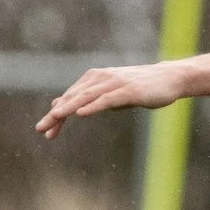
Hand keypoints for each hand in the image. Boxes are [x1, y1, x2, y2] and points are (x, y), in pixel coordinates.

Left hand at [37, 62, 188, 136]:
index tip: (44, 131)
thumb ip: (85, 98)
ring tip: (54, 118)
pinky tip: (81, 113)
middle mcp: (101, 78)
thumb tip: (58, 104)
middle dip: (56, 114)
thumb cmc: (139, 87)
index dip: (56, 115)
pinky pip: (107, 99)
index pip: (70, 98)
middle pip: (74, 98)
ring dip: (69, 108)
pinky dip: (93, 105)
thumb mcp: (109, 93)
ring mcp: (115, 83)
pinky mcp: (128, 90)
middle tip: (40, 128)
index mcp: (94, 79)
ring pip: (86, 97)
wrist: (170, 78)